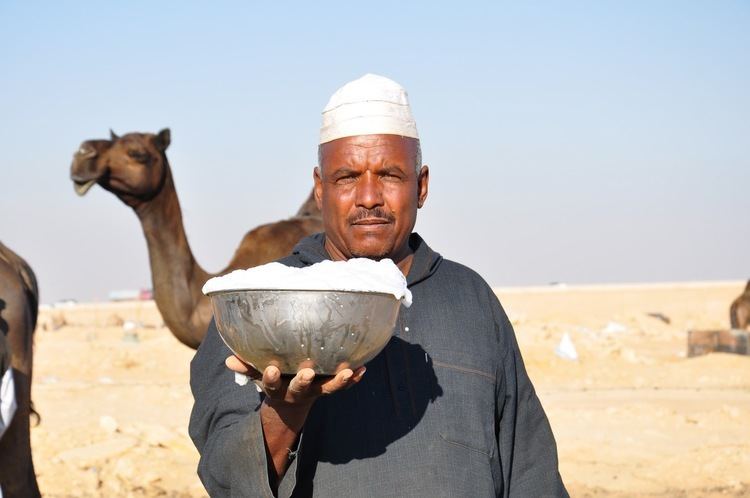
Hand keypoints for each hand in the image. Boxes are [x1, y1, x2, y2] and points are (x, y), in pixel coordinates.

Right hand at [225, 355, 365, 407]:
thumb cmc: (274, 380)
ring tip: (347, 371)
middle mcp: (297, 391)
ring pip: (326, 389)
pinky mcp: (327, 388)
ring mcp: (314, 391)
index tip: (271, 369)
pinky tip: (363, 368)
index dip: (270, 378)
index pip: (271, 384)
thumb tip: (228, 360)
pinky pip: (342, 386)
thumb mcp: (258, 375)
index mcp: (278, 388)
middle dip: (303, 381)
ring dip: (338, 381)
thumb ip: (246, 367)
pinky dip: (353, 379)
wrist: (290, 404)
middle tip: (307, 373)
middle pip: (300, 388)